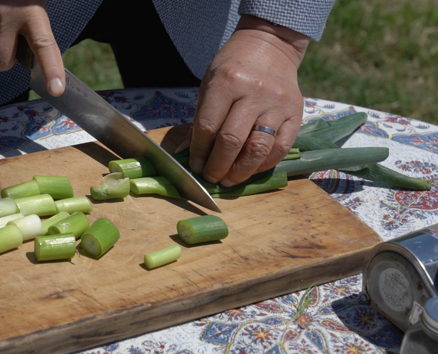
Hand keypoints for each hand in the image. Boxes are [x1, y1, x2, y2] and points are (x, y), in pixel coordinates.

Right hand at [0, 0, 64, 95]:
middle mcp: (7, 15)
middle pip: (1, 62)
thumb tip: (35, 55)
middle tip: (7, 43)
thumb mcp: (34, 0)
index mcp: (32, 11)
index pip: (44, 46)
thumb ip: (35, 26)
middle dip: (3, 59)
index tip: (56, 89)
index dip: (51, 70)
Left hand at [177, 15, 309, 185]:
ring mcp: (277, 103)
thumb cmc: (233, 67)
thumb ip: (200, 121)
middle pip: (232, 141)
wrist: (270, 45)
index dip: (199, 152)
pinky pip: (280, 147)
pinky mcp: (296, 113)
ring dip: (241, 172)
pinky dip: (264, 164)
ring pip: (258, 148)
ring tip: (229, 180)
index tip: (195, 166)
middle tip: (211, 178)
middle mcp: (253, 92)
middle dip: (218, 166)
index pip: (208, 126)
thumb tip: (186, 154)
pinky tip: (251, 169)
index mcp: (226, 82)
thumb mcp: (209, 85)